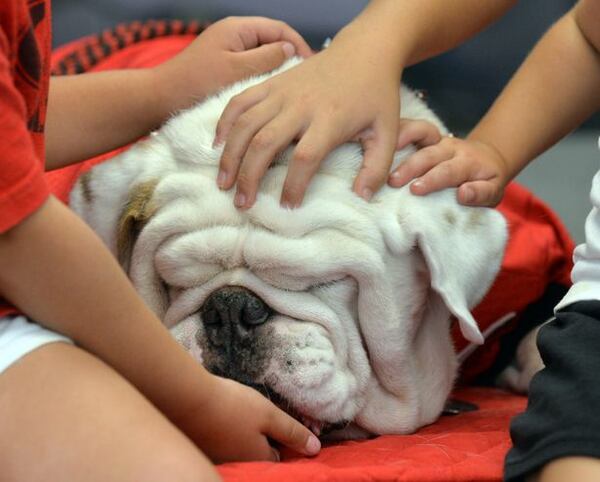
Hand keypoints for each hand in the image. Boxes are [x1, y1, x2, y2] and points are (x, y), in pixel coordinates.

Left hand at [154, 17, 311, 113]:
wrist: (161, 100)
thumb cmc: (195, 84)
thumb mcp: (236, 70)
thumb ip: (266, 58)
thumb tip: (290, 50)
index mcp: (238, 28)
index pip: (279, 29)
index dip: (299, 46)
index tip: (313, 67)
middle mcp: (235, 36)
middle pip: (273, 43)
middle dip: (291, 60)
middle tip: (307, 82)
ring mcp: (231, 53)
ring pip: (264, 58)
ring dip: (279, 72)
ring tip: (293, 91)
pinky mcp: (227, 69)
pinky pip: (253, 70)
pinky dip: (265, 80)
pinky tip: (274, 97)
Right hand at [176, 376, 320, 463]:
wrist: (189, 400)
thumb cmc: (234, 406)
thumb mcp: (269, 415)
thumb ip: (293, 432)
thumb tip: (315, 450)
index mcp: (258, 458)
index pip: (278, 457)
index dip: (281, 439)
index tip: (278, 421)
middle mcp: (239, 464)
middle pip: (258, 454)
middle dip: (262, 439)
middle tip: (258, 415)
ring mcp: (219, 457)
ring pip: (239, 448)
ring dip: (243, 434)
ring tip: (241, 412)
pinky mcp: (204, 446)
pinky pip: (223, 442)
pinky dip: (227, 431)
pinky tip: (225, 415)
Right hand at [214, 28, 402, 208]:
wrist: (363, 51)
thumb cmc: (375, 95)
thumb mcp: (388, 132)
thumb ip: (377, 167)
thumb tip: (361, 196)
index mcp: (330, 120)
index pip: (305, 158)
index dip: (293, 185)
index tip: (287, 206)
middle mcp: (301, 105)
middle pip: (265, 143)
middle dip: (249, 177)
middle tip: (242, 203)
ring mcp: (282, 91)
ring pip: (246, 124)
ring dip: (231, 155)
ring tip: (223, 182)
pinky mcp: (271, 82)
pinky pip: (240, 101)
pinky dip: (225, 122)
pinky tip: (217, 145)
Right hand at [388, 134, 509, 206]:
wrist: (486, 158)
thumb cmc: (485, 181)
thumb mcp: (493, 191)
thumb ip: (481, 194)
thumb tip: (463, 193)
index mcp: (467, 162)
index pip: (449, 170)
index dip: (432, 179)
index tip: (415, 189)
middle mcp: (449, 147)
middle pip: (428, 154)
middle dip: (409, 167)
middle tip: (392, 181)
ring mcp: (434, 141)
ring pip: (415, 138)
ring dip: (396, 149)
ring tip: (378, 160)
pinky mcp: (423, 138)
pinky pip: (406, 132)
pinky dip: (391, 135)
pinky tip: (374, 142)